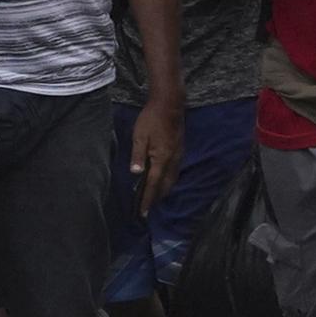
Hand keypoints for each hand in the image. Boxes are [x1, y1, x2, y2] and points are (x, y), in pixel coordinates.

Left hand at [129, 96, 184, 215]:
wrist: (170, 104)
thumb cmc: (151, 119)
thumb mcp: (140, 136)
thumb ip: (138, 155)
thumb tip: (135, 173)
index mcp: (161, 158)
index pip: (153, 184)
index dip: (148, 199)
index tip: (143, 213)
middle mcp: (173, 160)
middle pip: (166, 185)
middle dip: (157, 197)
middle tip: (148, 207)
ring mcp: (178, 155)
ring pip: (172, 179)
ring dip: (164, 190)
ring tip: (155, 196)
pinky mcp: (180, 150)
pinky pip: (175, 171)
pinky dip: (169, 180)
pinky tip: (163, 179)